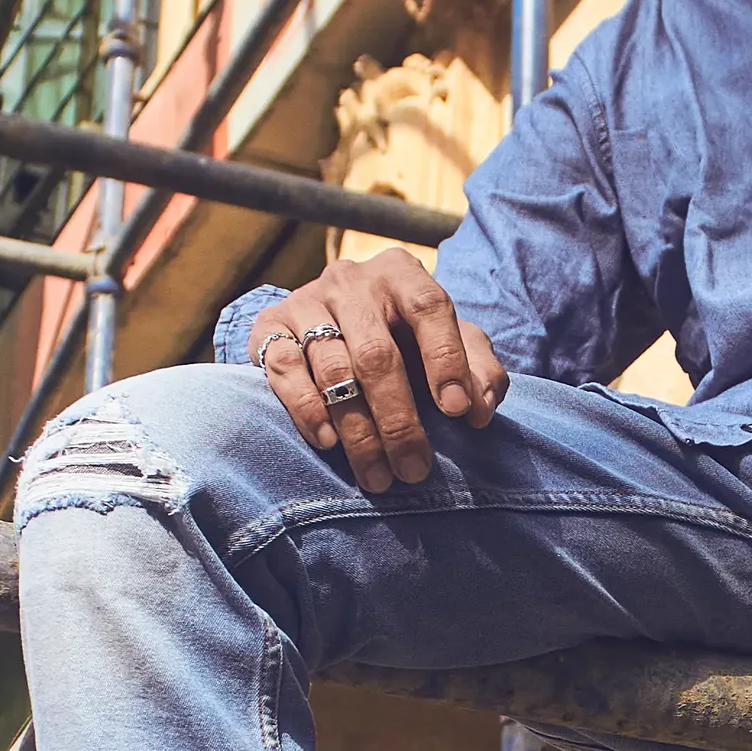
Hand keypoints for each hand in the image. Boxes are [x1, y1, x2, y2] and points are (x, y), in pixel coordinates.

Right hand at [247, 253, 508, 491]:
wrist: (329, 319)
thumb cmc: (405, 338)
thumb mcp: (451, 343)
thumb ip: (480, 370)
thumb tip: (480, 410)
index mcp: (402, 274)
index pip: (428, 307)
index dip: (445, 359)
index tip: (458, 412)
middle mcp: (351, 281)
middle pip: (376, 353)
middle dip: (398, 419)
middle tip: (414, 469)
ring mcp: (306, 300)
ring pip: (333, 370)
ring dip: (358, 432)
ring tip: (378, 476)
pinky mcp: (271, 326)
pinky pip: (284, 368)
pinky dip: (307, 409)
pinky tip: (328, 442)